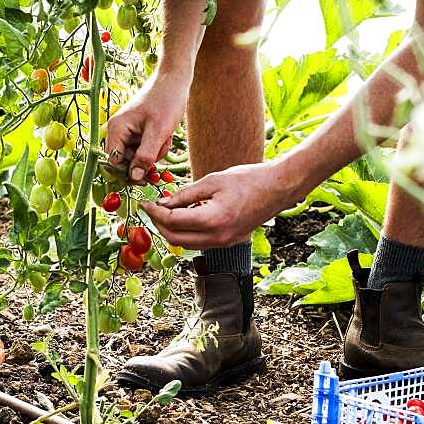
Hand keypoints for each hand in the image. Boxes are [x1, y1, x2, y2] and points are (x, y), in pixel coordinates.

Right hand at [104, 71, 190, 182]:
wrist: (174, 80)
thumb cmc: (166, 101)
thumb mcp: (158, 132)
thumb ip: (145, 156)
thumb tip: (133, 177)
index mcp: (116, 129)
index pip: (113, 163)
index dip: (128, 173)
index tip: (147, 176)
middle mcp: (117, 131)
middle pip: (126, 162)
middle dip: (145, 160)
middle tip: (161, 147)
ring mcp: (127, 131)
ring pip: (137, 157)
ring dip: (154, 153)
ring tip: (165, 137)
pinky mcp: (137, 131)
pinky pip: (144, 148)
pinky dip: (156, 147)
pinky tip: (165, 135)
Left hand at [140, 162, 301, 248]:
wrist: (277, 189)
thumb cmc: (248, 179)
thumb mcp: (212, 181)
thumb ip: (185, 194)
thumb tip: (164, 203)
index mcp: (212, 220)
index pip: (172, 222)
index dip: (154, 212)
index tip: (145, 203)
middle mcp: (217, 237)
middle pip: (175, 239)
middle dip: (159, 225)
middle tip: (151, 209)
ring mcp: (224, 242)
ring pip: (187, 244)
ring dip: (172, 231)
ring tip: (166, 212)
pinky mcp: (228, 242)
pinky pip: (200, 243)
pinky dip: (188, 232)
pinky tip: (186, 216)